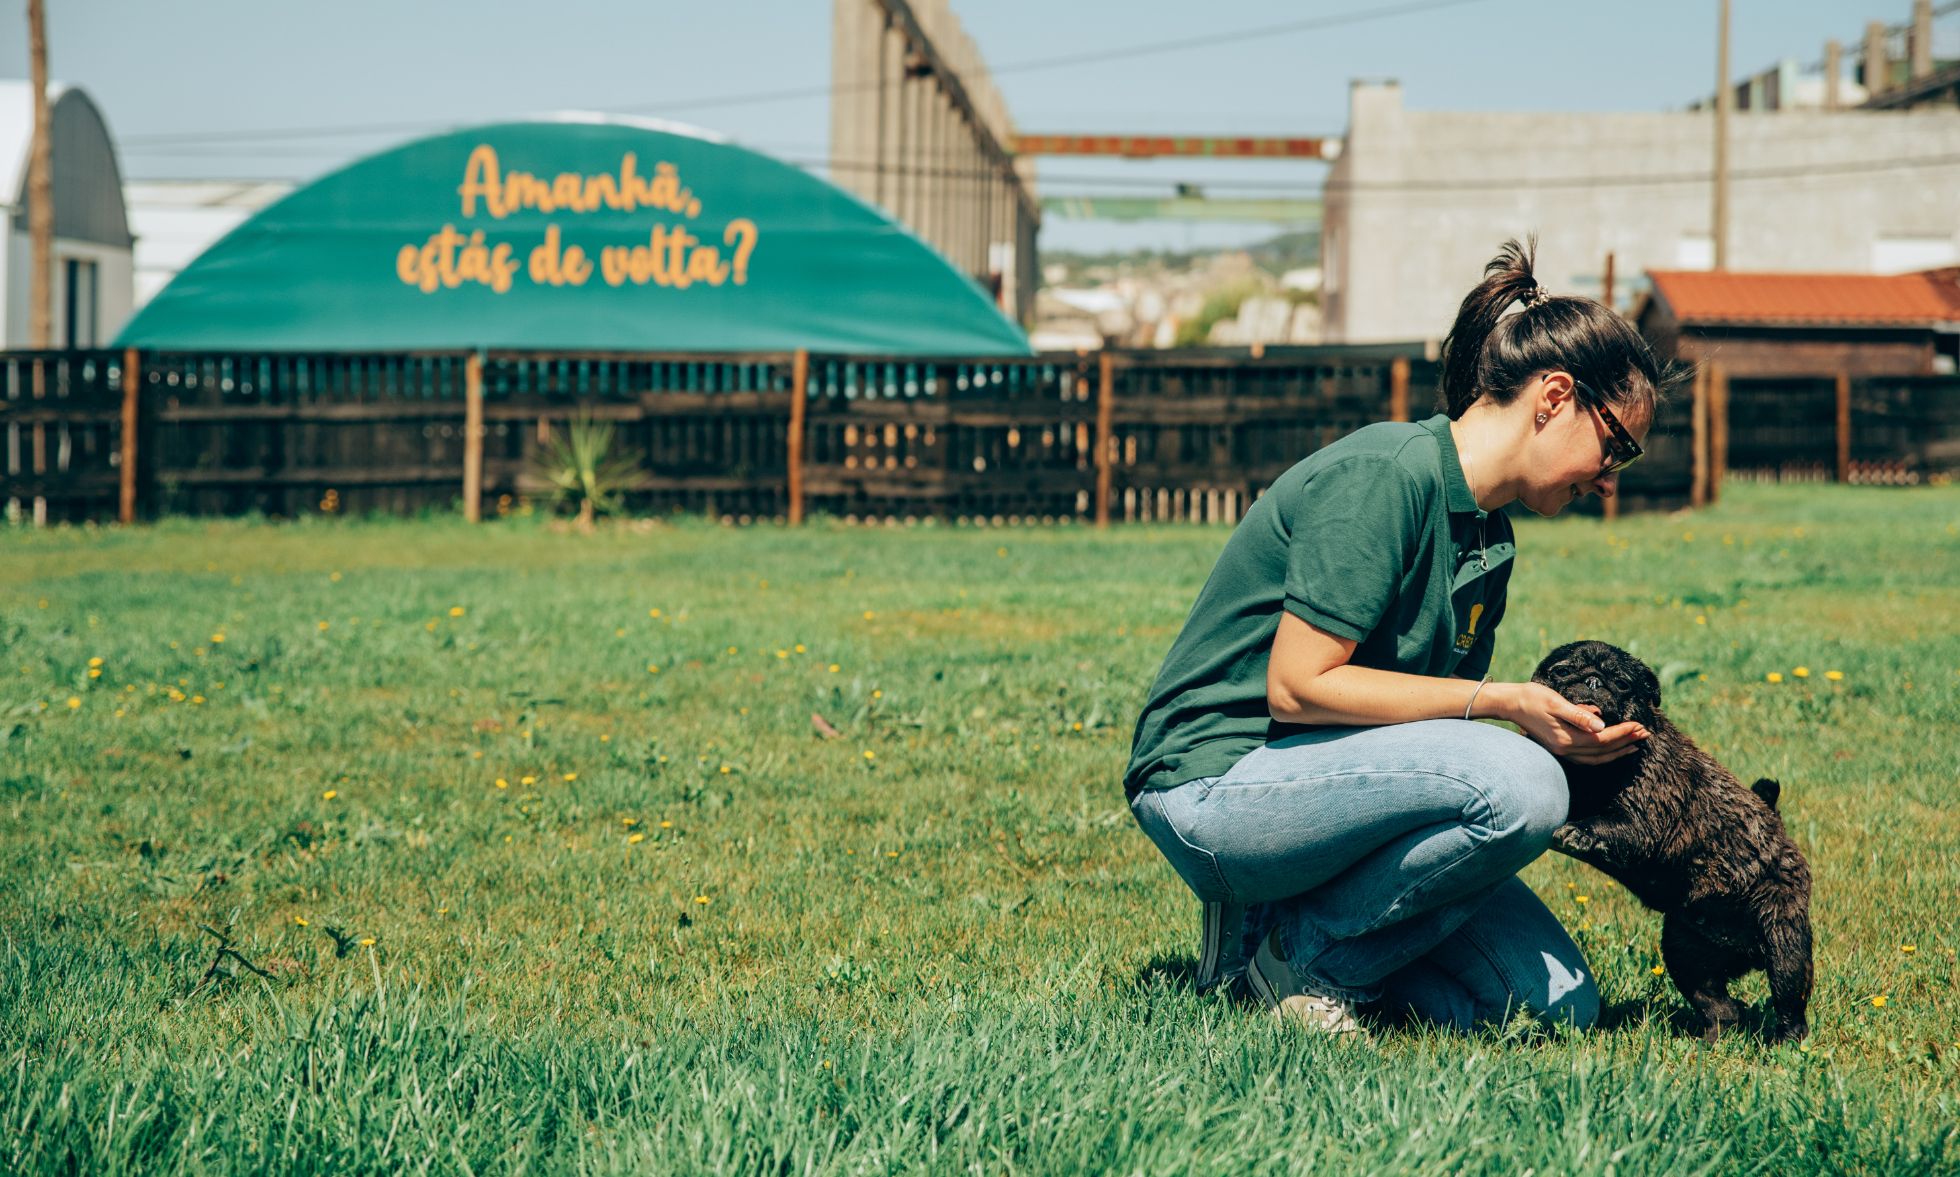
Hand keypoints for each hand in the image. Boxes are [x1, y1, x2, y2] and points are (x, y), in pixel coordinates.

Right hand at [1490, 683, 1647, 763]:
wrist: (1511, 703)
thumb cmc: (1533, 698)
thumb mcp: (1557, 702)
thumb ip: (1579, 715)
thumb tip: (1601, 724)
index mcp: (1566, 738)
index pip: (1602, 738)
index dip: (1623, 733)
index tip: (1640, 725)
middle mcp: (1565, 749)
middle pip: (1603, 750)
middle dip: (1626, 742)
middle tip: (1645, 733)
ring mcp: (1562, 751)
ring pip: (1597, 758)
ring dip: (1618, 751)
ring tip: (1635, 745)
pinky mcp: (1560, 748)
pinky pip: (1588, 757)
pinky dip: (1603, 754)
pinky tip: (1611, 749)